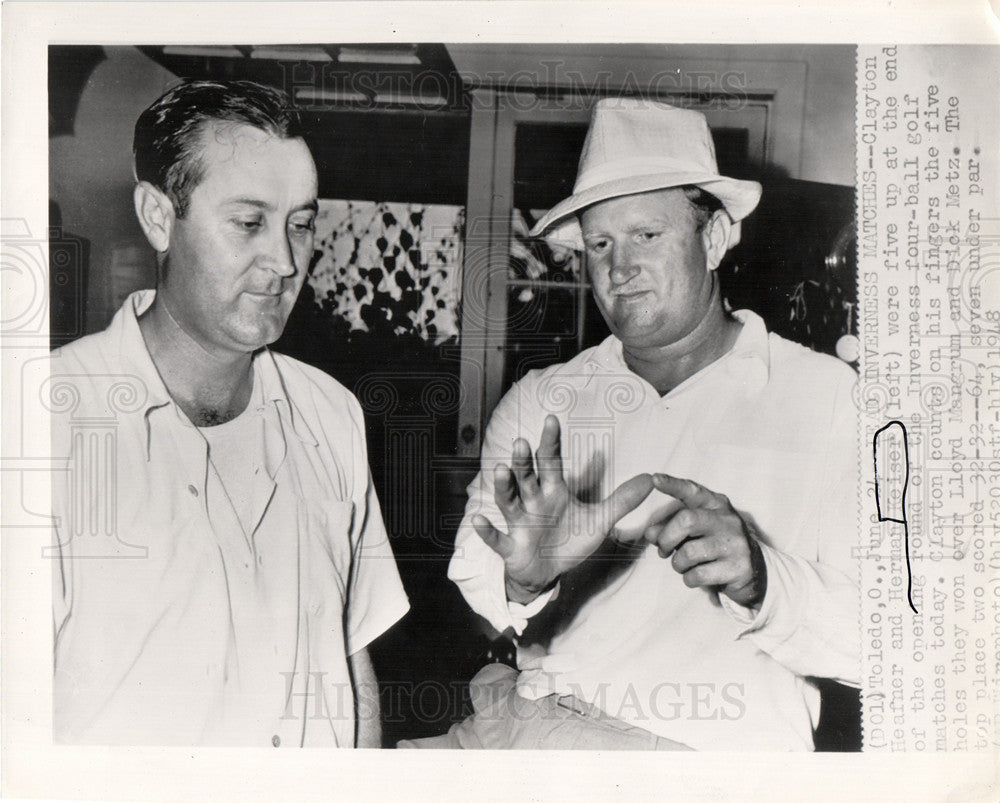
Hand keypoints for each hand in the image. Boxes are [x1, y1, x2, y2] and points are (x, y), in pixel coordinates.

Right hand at [472, 415, 653, 603]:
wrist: (548, 572)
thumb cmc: (569, 541)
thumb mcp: (599, 520)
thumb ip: (622, 499)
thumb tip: (651, 479)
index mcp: (553, 492)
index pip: (550, 462)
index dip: (550, 442)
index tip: (551, 419)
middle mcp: (532, 503)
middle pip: (526, 478)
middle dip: (523, 462)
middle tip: (522, 442)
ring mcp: (519, 524)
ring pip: (508, 502)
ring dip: (504, 486)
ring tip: (501, 470)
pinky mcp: (511, 547)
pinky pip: (497, 539)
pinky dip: (487, 531)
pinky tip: (478, 520)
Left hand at [644, 474, 766, 607]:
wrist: (753, 571)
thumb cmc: (714, 546)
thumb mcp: (693, 533)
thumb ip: (670, 529)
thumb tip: (650, 533)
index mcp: (716, 504)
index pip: (692, 491)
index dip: (673, 485)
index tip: (655, 478)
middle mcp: (728, 520)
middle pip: (686, 520)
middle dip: (666, 538)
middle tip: (663, 551)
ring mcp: (736, 543)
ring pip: (690, 552)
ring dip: (678, 563)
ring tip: (682, 565)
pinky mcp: (739, 567)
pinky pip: (699, 574)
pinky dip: (689, 579)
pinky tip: (695, 577)